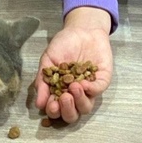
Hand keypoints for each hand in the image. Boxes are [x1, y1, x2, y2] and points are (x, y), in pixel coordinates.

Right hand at [35, 7, 111, 122]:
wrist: (81, 28)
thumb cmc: (63, 44)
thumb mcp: (48, 60)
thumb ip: (42, 80)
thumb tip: (39, 104)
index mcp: (59, 91)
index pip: (56, 109)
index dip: (54, 110)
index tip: (51, 104)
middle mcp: (74, 94)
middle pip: (72, 114)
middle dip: (67, 110)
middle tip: (64, 99)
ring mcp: (89, 88)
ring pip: (86, 107)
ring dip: (79, 101)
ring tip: (74, 87)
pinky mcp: (102, 80)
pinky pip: (98, 90)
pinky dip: (91, 90)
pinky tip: (83, 83)